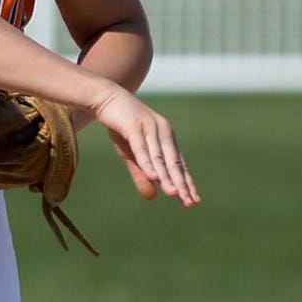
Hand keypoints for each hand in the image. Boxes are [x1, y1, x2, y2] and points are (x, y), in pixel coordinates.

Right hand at [89, 86, 197, 206]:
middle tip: (189, 202)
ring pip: (160, 157)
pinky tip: (153, 177)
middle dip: (181, 184)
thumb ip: (143, 174)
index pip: (179, 165)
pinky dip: (148, 162)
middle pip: (174, 163)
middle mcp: (163, 132)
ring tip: (174, 194)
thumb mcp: (132, 155)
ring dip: (167, 177)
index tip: (194, 201)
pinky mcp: (134, 126)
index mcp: (167, 139)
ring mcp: (149, 128)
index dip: (186, 183)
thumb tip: (153, 198)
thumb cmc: (123, 127)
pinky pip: (142, 147)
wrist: (107, 98)